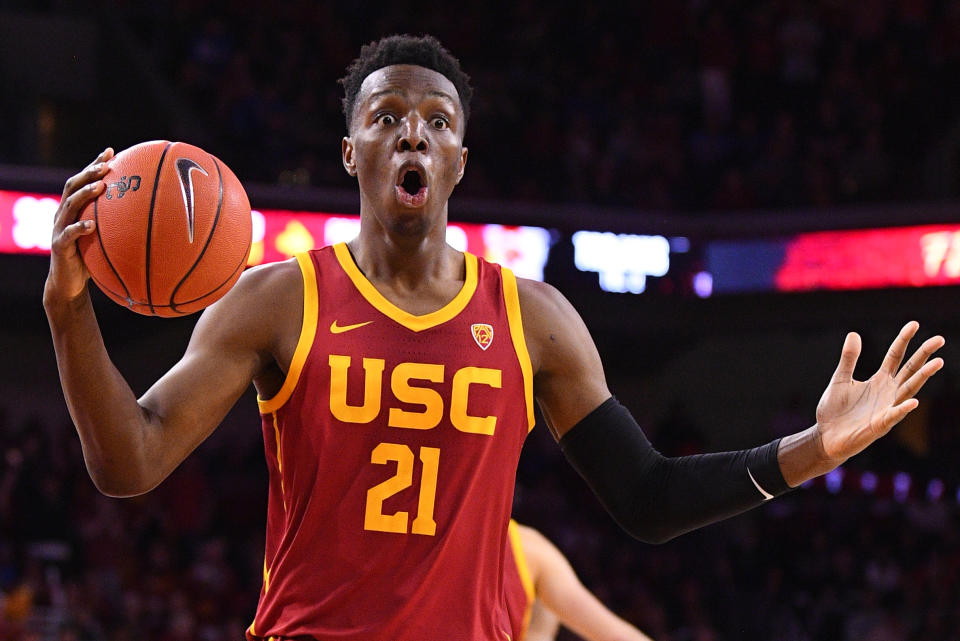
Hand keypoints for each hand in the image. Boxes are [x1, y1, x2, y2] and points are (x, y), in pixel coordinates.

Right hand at [44, 147, 113, 302]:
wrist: (69, 285)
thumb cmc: (92, 260)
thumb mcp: (107, 239)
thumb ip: (121, 226)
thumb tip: (155, 218)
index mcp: (74, 210)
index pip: (82, 181)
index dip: (94, 165)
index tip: (111, 151)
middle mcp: (64, 215)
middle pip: (73, 186)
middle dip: (89, 173)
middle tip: (106, 165)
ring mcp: (59, 229)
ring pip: (69, 206)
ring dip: (85, 194)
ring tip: (100, 186)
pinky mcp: (59, 247)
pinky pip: (67, 235)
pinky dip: (79, 228)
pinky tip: (91, 224)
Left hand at [815, 321, 943, 463]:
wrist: (826, 437)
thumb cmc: (836, 410)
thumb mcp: (840, 379)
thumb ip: (849, 359)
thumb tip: (854, 333)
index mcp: (879, 381)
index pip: (896, 356)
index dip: (904, 340)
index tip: (915, 324)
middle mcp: (888, 393)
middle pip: (909, 370)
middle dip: (924, 355)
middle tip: (939, 339)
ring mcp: (886, 408)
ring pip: (908, 390)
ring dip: (922, 377)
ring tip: (937, 363)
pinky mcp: (879, 426)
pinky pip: (893, 416)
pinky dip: (902, 409)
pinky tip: (913, 402)